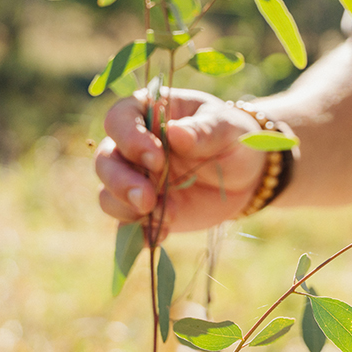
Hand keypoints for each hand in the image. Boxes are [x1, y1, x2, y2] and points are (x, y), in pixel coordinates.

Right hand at [96, 88, 268, 234]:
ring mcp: (136, 180)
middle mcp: (133, 147)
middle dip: (120, 182)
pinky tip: (159, 236)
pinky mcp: (145, 211)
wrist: (246, 176)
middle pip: (105, 160)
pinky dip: (138, 234)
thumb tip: (176, 133)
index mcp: (149, 114)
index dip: (129, 138)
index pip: (119, 119)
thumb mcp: (228, 129)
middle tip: (147, 199)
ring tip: (161, 217)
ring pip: (108, 194)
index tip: (156, 158)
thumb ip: (204, 130)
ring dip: (126, 209)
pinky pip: (127, 225)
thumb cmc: (233, 139)